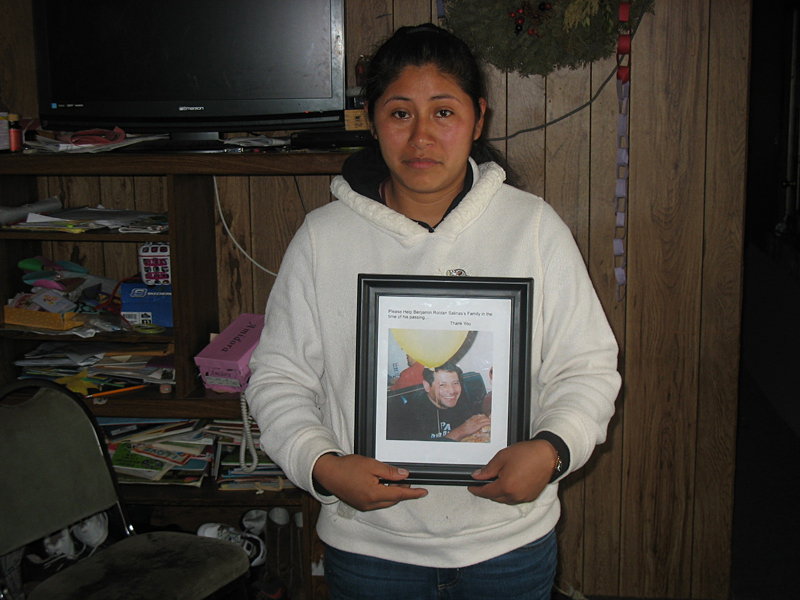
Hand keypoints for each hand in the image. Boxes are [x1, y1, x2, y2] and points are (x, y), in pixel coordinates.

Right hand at [312, 453, 427, 510]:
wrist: (328, 473)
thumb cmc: (347, 468)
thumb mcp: (371, 465)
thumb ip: (389, 472)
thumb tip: (403, 475)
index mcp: (374, 494)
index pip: (399, 494)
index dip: (413, 493)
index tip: (423, 492)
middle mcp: (370, 503)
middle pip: (393, 499)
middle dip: (403, 492)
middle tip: (408, 482)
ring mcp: (364, 505)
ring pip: (385, 501)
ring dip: (392, 493)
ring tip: (396, 482)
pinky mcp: (360, 504)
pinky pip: (377, 502)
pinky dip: (383, 495)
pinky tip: (383, 486)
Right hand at [446, 414, 490, 440]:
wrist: (461, 430)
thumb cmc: (464, 428)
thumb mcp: (468, 423)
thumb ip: (472, 423)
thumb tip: (474, 426)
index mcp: (474, 417)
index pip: (482, 415)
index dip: (486, 417)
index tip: (488, 419)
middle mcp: (476, 418)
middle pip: (485, 416)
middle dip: (489, 418)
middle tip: (492, 421)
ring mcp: (477, 421)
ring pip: (486, 419)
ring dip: (490, 421)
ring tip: (493, 422)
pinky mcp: (478, 424)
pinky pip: (486, 423)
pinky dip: (489, 423)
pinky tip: (491, 424)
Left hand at [468, 439, 557, 503]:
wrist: (548, 455)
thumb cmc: (527, 454)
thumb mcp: (502, 457)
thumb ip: (488, 469)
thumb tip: (477, 476)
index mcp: (506, 486)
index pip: (486, 492)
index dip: (477, 490)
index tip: (471, 487)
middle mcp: (515, 496)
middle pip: (495, 497)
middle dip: (488, 490)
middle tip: (484, 481)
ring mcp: (524, 498)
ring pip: (505, 499)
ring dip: (499, 493)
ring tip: (497, 481)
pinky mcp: (531, 496)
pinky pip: (515, 498)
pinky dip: (509, 493)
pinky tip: (509, 484)